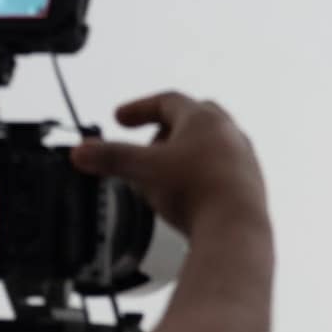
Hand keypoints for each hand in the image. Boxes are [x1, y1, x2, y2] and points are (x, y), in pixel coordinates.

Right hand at [69, 93, 270, 241]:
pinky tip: (189, 194)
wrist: (235, 230)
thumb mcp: (143, 171)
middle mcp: (229, 134)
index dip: (139, 108)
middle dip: (165, 130)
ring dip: (184, 154)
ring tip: (164, 174)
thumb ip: (111, 158)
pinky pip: (222, 171)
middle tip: (147, 147)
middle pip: (193, 119)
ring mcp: (244, 159)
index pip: (167, 101)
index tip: (121, 119)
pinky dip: (201, 175)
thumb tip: (81, 151)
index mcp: (203, 120)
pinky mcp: (250, 185)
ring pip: (211, 146)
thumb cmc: (197, 191)